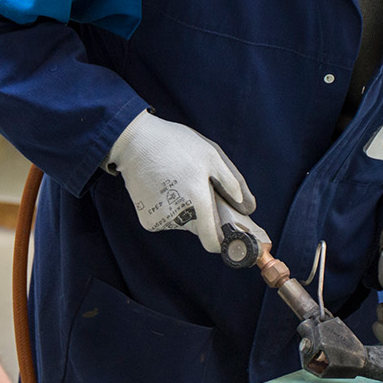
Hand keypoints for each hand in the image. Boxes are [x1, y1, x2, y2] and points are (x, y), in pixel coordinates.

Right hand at [105, 110, 258, 253]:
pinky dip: (171, 209)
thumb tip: (248, 208)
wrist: (134, 141)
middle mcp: (178, 215)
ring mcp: (160, 219)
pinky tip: (166, 187)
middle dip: (206, 216)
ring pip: (184, 224)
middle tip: (203, 191)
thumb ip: (233, 183)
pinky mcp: (147, 220)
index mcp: (197, 198)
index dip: (223, 241)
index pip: (212, 241)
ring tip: (181, 183)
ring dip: (188, 210)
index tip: (229, 232)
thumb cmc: (176, 144)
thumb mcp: (212, 155)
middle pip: (200, 229)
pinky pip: (168, 220)